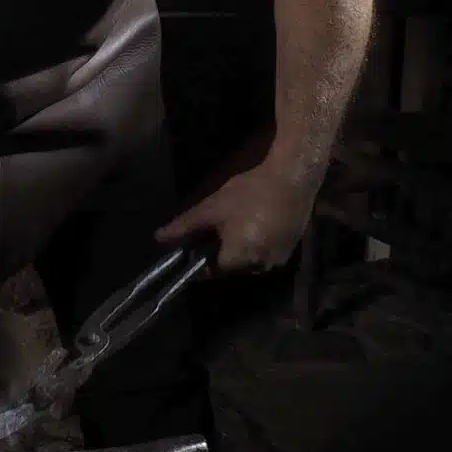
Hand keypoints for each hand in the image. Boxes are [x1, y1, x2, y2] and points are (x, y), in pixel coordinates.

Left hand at [156, 158, 320, 272]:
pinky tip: (256, 223)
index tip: (198, 243)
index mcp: (238, 261)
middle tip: (220, 228)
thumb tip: (158, 238)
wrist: (292, 179)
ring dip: (242, 248)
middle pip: (232, 268)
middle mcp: (259, 267)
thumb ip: (185, 226)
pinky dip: (259, 244)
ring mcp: (278, 260)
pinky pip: (267, 254)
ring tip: (239, 223)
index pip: (211, 271)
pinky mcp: (291, 250)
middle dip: (223, 252)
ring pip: (250, 261)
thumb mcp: (212, 208)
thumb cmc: (249, 193)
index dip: (201, 258)